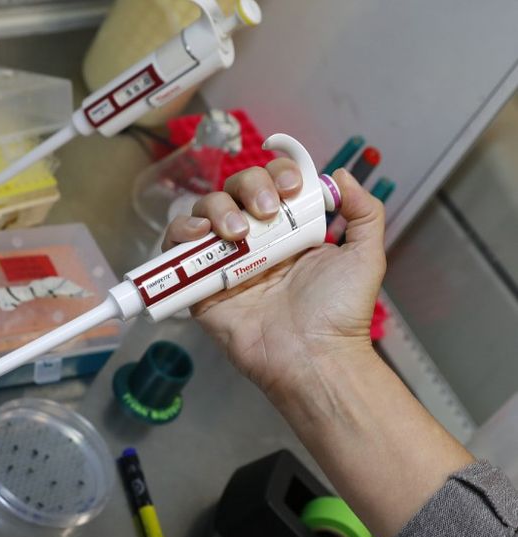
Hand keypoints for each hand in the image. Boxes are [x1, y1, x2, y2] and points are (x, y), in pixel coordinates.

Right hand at [162, 162, 385, 396]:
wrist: (312, 356)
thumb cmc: (339, 313)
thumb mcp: (365, 256)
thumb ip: (364, 212)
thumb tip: (340, 175)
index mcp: (290, 231)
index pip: (272, 184)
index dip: (277, 174)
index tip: (292, 187)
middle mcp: (256, 241)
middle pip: (234, 190)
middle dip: (249, 187)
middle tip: (267, 210)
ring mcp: (225, 261)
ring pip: (204, 211)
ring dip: (217, 208)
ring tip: (238, 233)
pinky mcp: (200, 285)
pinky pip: (177, 249)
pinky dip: (181, 232)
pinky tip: (201, 234)